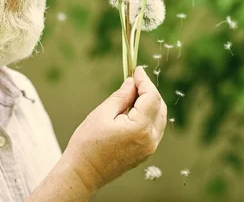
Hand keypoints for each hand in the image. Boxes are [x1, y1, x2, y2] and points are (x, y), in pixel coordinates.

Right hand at [63, 66, 166, 193]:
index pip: (152, 96)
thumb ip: (121, 96)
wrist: (83, 173)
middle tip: (133, 80)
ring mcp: (150, 148)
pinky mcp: (146, 153)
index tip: (136, 70)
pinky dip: (148, 115)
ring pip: (159, 117)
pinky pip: (154, 128)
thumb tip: (132, 83)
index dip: (144, 81)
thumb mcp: (102, 113)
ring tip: (132, 94)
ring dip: (150, 103)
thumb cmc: (88, 143)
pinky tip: (133, 110)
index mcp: (140, 128)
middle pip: (159, 106)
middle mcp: (150, 139)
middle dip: (148, 90)